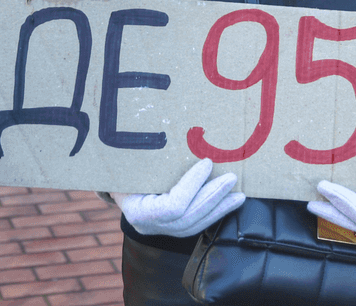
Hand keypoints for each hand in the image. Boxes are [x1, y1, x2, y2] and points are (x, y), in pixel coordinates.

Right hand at [111, 158, 244, 237]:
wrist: (116, 184)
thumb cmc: (123, 166)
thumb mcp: (131, 161)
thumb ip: (147, 154)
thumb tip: (171, 124)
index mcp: (137, 211)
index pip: (173, 205)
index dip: (192, 185)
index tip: (207, 163)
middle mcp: (149, 227)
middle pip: (188, 218)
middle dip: (212, 197)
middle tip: (232, 178)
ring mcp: (161, 231)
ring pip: (196, 225)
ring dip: (220, 208)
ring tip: (239, 194)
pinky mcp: (173, 229)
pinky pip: (197, 225)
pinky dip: (215, 213)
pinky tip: (230, 202)